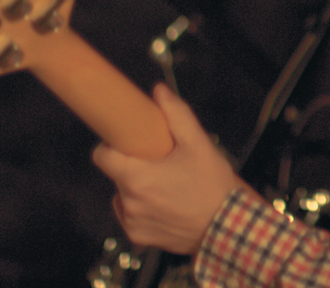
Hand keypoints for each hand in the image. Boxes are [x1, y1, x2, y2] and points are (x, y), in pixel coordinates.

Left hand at [91, 83, 241, 253]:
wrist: (227, 227)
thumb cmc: (213, 187)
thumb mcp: (199, 144)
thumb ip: (176, 115)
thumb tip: (159, 91)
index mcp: (137, 178)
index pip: (102, 156)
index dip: (111, 146)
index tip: (126, 142)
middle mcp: (129, 202)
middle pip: (118, 174)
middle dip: (134, 165)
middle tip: (160, 162)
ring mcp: (132, 222)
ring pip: (124, 195)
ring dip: (138, 188)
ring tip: (167, 185)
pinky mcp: (138, 237)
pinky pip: (131, 216)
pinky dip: (143, 208)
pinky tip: (166, 204)